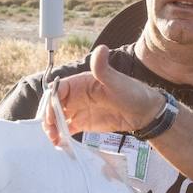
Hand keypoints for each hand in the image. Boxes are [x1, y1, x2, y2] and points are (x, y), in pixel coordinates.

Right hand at [43, 46, 166, 145]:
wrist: (144, 112)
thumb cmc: (131, 92)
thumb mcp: (116, 81)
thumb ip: (103, 68)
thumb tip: (101, 49)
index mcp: (80, 83)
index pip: (57, 90)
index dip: (50, 101)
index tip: (51, 115)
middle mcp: (76, 96)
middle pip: (53, 105)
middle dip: (48, 117)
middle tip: (51, 131)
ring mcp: (78, 110)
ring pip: (57, 118)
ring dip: (51, 128)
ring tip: (54, 140)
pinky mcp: (82, 123)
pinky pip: (66, 128)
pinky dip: (60, 135)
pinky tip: (59, 143)